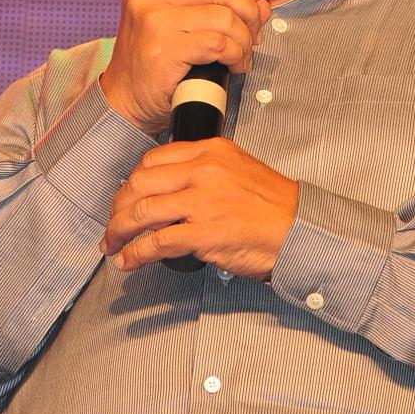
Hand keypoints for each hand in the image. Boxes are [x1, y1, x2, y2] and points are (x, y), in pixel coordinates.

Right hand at [99, 0, 270, 136]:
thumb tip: (261, 3)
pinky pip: (219, 43)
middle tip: (254, 34)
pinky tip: (234, 66)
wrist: (124, 101)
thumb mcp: (178, 24)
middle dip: (248, 11)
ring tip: (243, 55)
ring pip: (224, 17)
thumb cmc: (154, 64)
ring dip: (244, 39)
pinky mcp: (165, 48)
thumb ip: (214, 7)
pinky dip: (236, 55)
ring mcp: (154, 20)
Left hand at [100, 138, 299, 279]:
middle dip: (117, 207)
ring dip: (119, 231)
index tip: (126, 197)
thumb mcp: (241, 170)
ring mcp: (201, 201)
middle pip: (139, 183)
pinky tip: (129, 261)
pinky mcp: (203, 232)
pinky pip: (156, 242)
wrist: (302, 228)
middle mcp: (203, 171)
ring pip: (142, 212)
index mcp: (211, 152)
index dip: (132, 181)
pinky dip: (136, 254)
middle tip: (112, 224)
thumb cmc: (277, 207)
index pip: (154, 159)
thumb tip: (178, 191)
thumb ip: (209, 174)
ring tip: (113, 245)